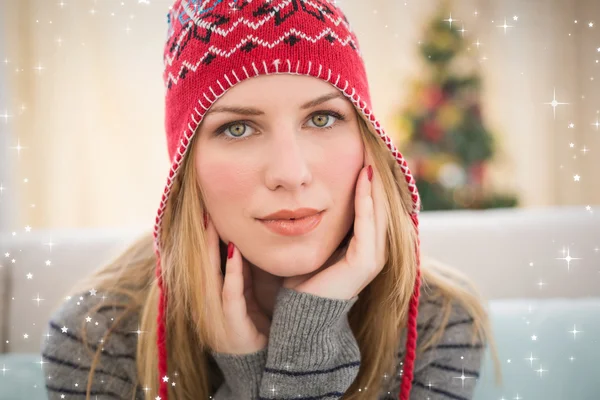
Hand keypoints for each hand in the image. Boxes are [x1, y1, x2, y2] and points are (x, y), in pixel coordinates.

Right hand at [205, 213, 270, 354]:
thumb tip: (241, 246)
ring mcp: (217, 315)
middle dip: (202, 238)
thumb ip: (241, 275)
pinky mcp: (231, 323)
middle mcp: (208, 305)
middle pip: (202, 265)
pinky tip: (235, 251)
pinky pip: (230, 293)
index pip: (205, 263)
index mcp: (212, 298)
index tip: (205, 213)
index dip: (204, 239)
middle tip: (204, 211)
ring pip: (210, 275)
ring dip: (211, 248)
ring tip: (212, 223)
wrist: (265, 364)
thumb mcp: (246, 296)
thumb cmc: (256, 328)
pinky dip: (232, 272)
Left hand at [282, 150, 388, 299]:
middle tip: (371, 146)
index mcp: (364, 244)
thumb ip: (322, 221)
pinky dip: (366, 202)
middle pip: (381, 205)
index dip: (369, 181)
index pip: (372, 206)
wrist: (300, 310)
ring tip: (370, 156)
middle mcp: (374, 249)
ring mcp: (373, 257)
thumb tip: (310, 194)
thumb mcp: (316, 240)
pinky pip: (367, 225)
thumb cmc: (303, 276)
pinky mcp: (365, 263)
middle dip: (376, 177)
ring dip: (374, 184)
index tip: (361, 153)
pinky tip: (362, 180)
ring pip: (379, 211)